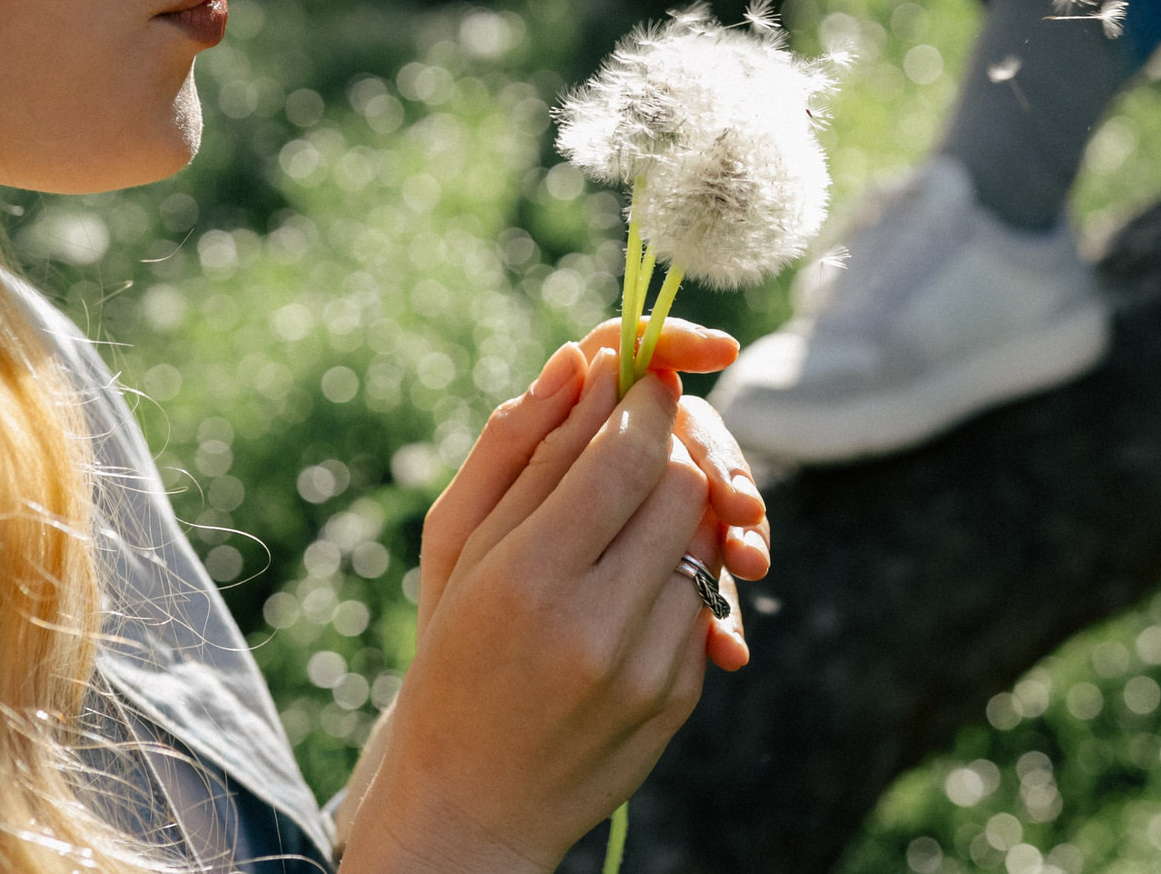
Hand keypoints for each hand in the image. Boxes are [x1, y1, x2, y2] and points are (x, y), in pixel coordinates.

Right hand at [337, 348, 720, 873]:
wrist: (474, 801)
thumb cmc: (452, 655)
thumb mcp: (460, 549)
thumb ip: (521, 451)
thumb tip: (583, 359)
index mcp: (527, 579)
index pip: (624, 457)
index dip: (647, 401)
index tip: (648, 374)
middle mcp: (594, 627)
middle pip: (682, 488)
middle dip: (669, 447)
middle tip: (642, 435)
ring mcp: (646, 671)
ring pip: (707, 540)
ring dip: (680, 510)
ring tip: (631, 514)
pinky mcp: (678, 699)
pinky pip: (706, 600)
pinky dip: (680, 573)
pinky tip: (633, 586)